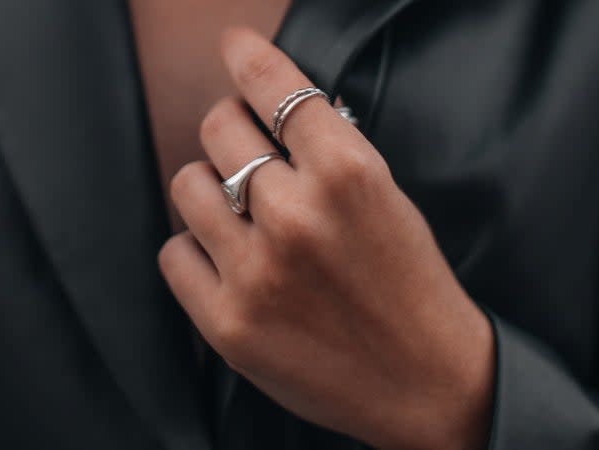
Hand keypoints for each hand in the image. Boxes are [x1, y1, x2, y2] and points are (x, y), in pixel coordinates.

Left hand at [159, 28, 494, 449]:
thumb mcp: (388, 200)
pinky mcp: (227, 321)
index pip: (278, 88)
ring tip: (239, 213)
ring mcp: (256, 270)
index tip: (234, 46)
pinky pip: (174, 251)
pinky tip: (227, 260)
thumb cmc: (411, 287)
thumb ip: (331, 154)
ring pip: (187, 184)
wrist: (425, 381)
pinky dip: (195, 249)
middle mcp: (296, 216)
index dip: (248, 57)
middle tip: (247, 151)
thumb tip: (275, 113)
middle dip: (232, 130)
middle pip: (219, 127)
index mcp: (349, 175)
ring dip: (210, 189)